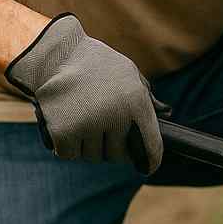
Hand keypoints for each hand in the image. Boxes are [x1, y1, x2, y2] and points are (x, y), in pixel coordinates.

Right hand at [4, 12, 164, 174]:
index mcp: (136, 102)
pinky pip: (70, 154)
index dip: (151, 161)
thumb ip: (147, 98)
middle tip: (101, 128)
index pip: (151, 146)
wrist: (56, 55)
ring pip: (93, 156)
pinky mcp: (63, 133)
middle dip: (111, 147)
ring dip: (88, 145)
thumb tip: (166, 113)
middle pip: (118, 156)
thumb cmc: (97, 64)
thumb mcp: (129, 73)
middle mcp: (115, 116)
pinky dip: (68, 145)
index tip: (147, 167)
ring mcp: (88, 126)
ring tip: (83, 118)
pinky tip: (68, 124)